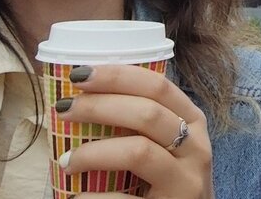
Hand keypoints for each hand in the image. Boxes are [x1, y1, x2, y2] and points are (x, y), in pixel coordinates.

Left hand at [56, 64, 214, 198]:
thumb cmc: (170, 181)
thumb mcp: (169, 145)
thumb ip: (145, 123)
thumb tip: (87, 97)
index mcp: (193, 122)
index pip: (159, 86)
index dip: (118, 76)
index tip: (80, 75)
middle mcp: (196, 148)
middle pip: (148, 114)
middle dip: (99, 106)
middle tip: (64, 109)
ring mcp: (186, 182)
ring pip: (138, 151)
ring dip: (93, 151)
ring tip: (67, 160)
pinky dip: (93, 197)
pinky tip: (77, 196)